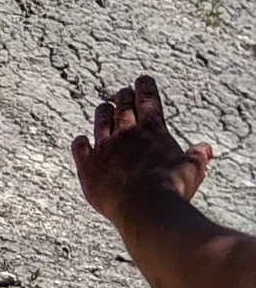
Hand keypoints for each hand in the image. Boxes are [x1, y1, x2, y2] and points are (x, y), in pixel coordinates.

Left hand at [74, 75, 210, 229]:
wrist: (144, 208)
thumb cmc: (172, 189)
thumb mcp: (192, 170)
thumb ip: (197, 157)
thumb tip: (206, 148)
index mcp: (153, 130)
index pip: (148, 100)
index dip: (145, 87)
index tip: (142, 79)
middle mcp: (126, 134)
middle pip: (122, 106)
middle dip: (123, 96)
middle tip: (123, 92)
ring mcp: (105, 148)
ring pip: (100, 121)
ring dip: (103, 112)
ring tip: (104, 108)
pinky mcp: (88, 166)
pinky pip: (80, 147)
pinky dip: (81, 142)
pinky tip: (81, 139)